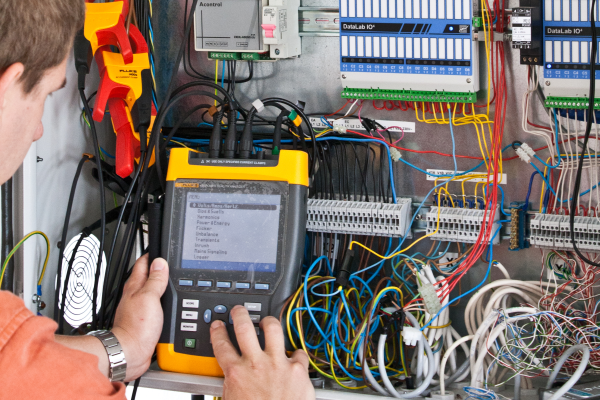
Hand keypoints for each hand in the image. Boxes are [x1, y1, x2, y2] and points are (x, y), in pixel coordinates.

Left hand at [112, 255, 168, 380]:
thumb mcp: (149, 298)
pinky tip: (167, 302)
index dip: (151, 254)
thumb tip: (160, 263)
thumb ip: (155, 280)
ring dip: (159, 284)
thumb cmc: (136, 327)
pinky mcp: (144, 320)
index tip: (159, 248)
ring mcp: (139, 307)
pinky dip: (161, 300)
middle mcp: (135, 295)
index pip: (143, 263)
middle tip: (167, 261)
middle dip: (157, 267)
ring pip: (150, 290)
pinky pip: (154, 304)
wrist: (130, 352)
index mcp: (135, 286)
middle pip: (146, 275)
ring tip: (169, 279)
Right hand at [210, 305, 314, 399]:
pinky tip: (294, 355)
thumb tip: (232, 378)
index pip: (222, 345)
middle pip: (244, 327)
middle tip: (239, 310)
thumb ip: (233, 385)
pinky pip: (299, 352)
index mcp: (237, 373)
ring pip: (272, 329)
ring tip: (267, 321)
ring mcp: (279, 363)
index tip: (217, 325)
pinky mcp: (298, 369)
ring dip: (269, 322)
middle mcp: (257, 364)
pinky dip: (297, 353)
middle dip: (240, 314)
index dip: (217, 331)